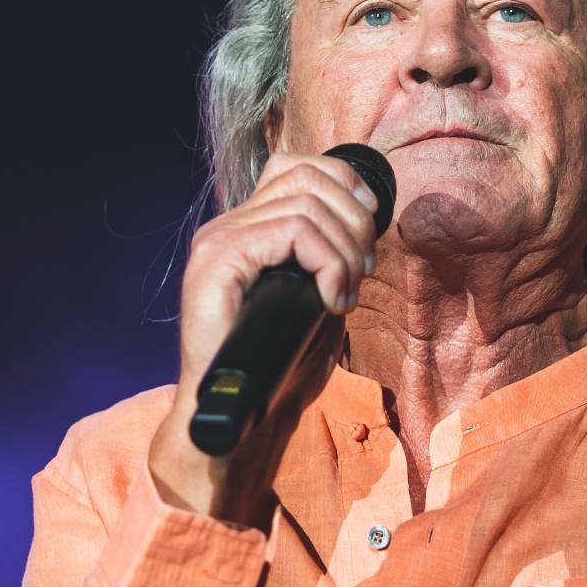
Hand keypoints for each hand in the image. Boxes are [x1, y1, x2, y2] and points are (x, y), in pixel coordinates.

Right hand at [147, 152, 381, 524]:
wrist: (238, 420)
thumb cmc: (277, 370)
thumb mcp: (313, 300)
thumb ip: (326, 258)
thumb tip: (366, 224)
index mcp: (246, 229)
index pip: (297, 166)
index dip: (345, 184)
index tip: (370, 231)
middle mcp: (226, 226)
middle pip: (308, 176)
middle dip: (355, 220)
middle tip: (363, 271)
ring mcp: (218, 242)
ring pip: (306, 205)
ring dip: (345, 249)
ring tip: (346, 292)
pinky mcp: (217, 262)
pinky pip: (292, 232)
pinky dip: (328, 263)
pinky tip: (331, 299)